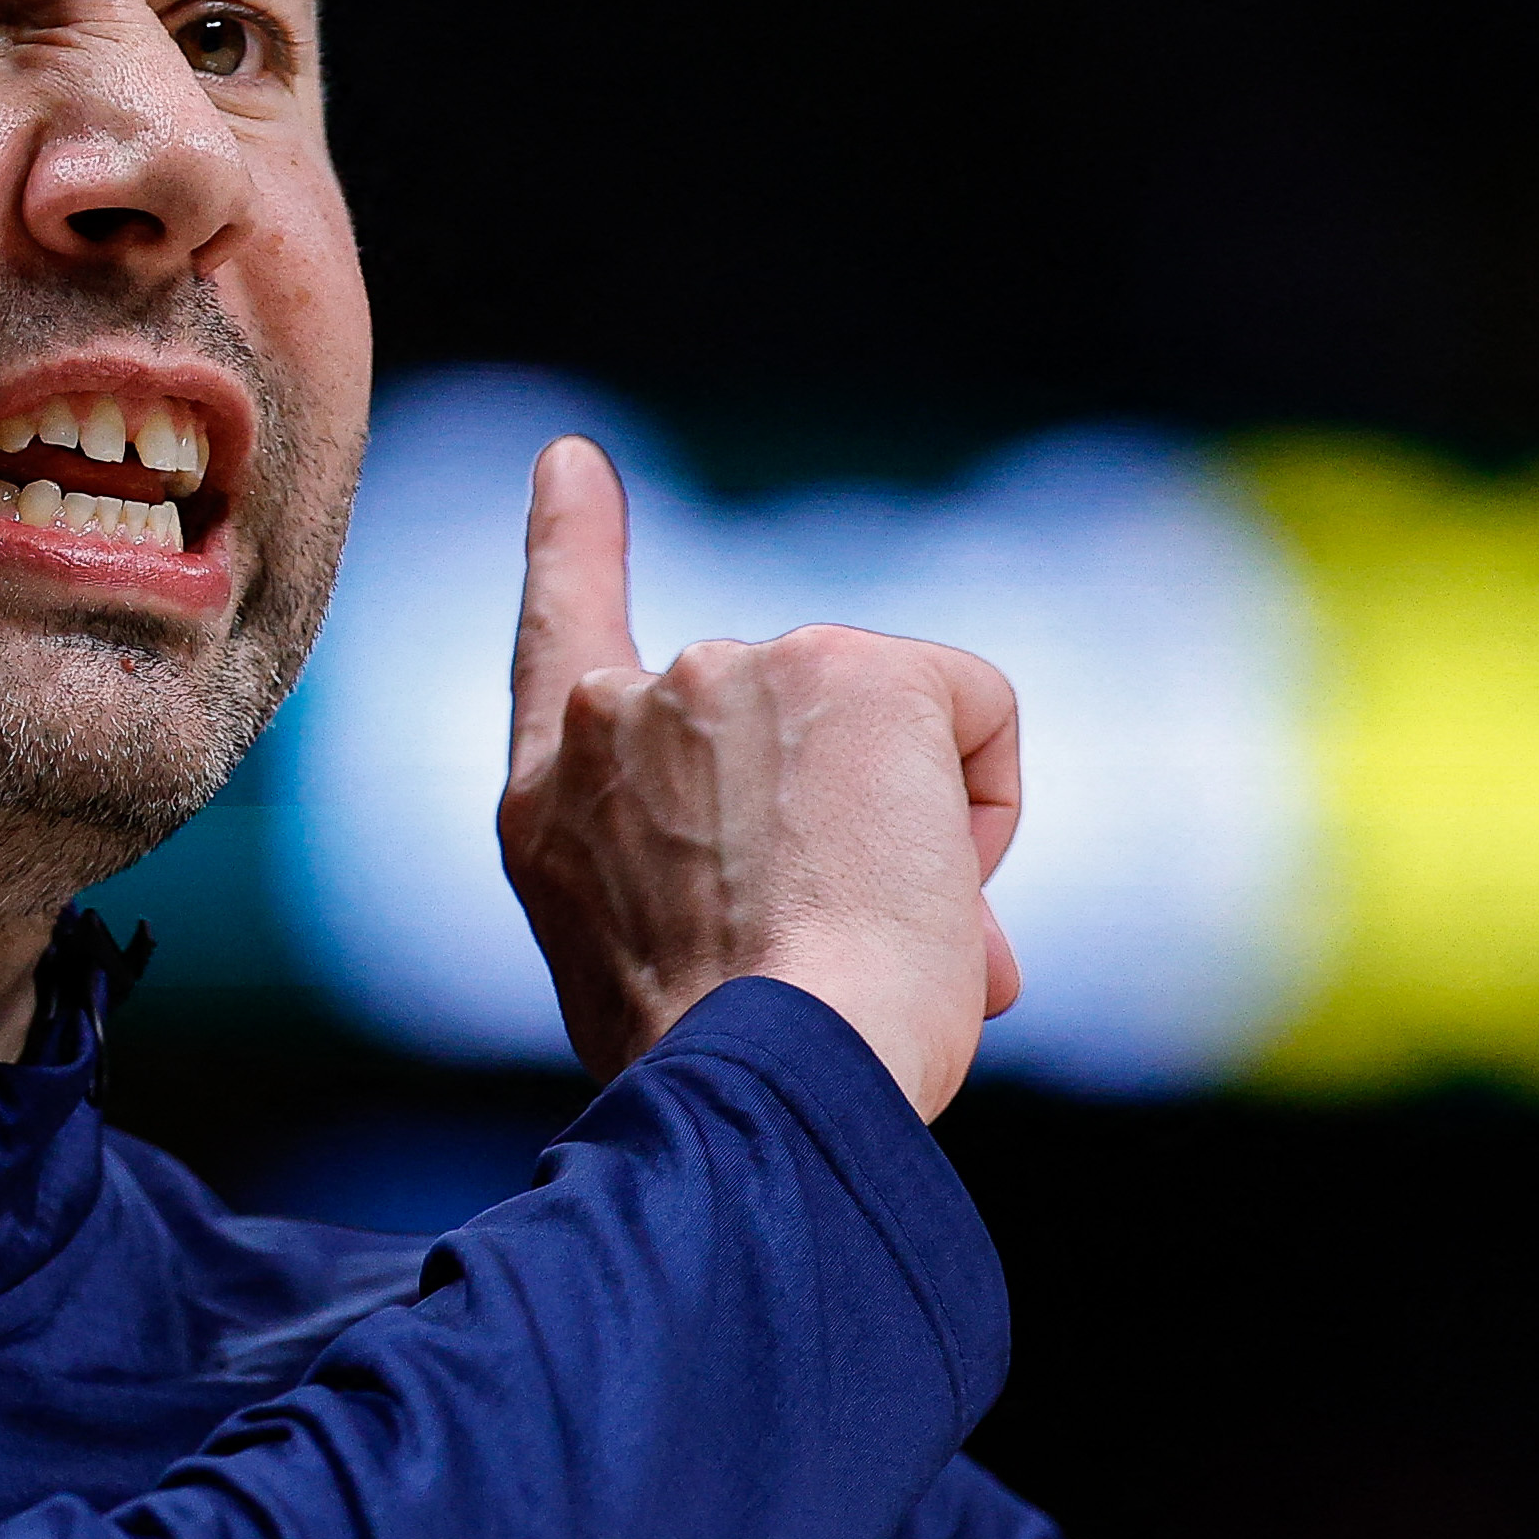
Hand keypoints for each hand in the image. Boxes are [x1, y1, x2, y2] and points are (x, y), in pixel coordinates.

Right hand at [496, 437, 1024, 1116]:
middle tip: (842, 950)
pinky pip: (973, 712)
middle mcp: (618, 716)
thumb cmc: (742, 1073)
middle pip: (788, 724)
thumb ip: (751, 899)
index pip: (559, 637)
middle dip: (842, 824)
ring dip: (909, 832)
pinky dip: (985, 804)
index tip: (579, 465)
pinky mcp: (844, 665)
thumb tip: (976, 947)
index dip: (573, 542)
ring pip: (882, 730)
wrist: (769, 1073)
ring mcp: (725, 672)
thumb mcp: (693, 976)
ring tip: (869, 935)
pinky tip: (930, 884)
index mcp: (553, 801)